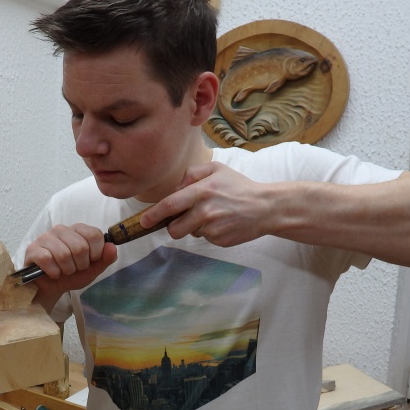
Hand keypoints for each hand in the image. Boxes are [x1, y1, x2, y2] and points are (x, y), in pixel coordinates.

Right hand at [24, 223, 117, 308]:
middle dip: (80, 265)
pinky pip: (47, 260)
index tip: (89, 261)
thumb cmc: (72, 274)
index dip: (95, 253)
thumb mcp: (93, 269)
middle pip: (80, 247)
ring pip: (64, 254)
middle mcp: (61, 229)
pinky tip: (53, 273)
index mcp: (78, 230)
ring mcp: (45, 237)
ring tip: (63, 271)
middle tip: (74, 268)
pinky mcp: (33, 249)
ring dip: (67, 270)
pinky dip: (54, 272)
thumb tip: (112, 247)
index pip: (94, 235)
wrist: (51, 287)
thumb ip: (105, 258)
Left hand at [140, 162, 272, 246]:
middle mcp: (205, 211)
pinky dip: (208, 232)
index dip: (154, 214)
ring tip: (210, 216)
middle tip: (182, 218)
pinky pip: (204, 238)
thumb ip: (192, 173)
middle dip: (172, 226)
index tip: (143, 221)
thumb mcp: (216, 169)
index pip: (171, 204)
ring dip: (193, 227)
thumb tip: (176, 188)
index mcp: (202, 191)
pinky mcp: (219, 240)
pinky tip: (222, 222)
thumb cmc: (239, 187)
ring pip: (189, 233)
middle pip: (174, 228)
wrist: (265, 207)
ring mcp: (212, 228)